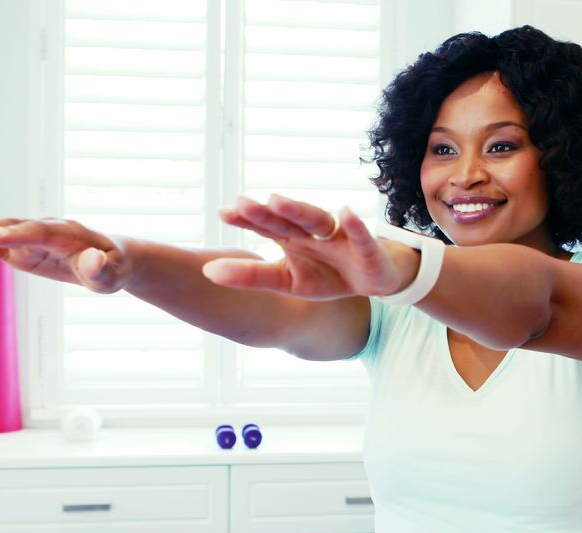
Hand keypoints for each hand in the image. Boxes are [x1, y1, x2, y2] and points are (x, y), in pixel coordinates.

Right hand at [0, 217, 134, 293]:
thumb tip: (93, 261)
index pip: (40, 232)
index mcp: (68, 234)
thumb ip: (101, 269)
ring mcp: (29, 239)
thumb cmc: (113, 267)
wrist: (111, 259)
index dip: (17, 234)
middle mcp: (45, 230)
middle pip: (11, 226)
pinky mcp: (20, 250)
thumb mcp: (113, 274)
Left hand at [203, 195, 418, 299]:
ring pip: (318, 220)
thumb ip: (250, 276)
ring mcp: (340, 236)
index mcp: (293, 237)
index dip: (247, 219)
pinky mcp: (367, 248)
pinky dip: (354, 224)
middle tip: (244, 203)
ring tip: (278, 201)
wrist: (375, 279)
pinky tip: (345, 212)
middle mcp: (313, 231)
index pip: (266, 225)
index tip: (222, 213)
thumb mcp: (286, 281)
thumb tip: (206, 271)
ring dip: (300, 210)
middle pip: (288, 219)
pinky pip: (360, 235)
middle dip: (268, 212)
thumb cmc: (327, 275)